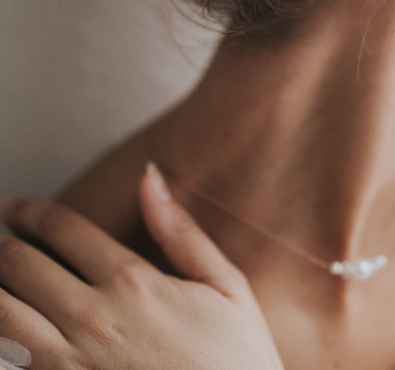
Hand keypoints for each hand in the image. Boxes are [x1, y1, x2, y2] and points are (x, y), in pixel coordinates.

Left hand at [0, 163, 284, 368]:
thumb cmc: (236, 367)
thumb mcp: (229, 290)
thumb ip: (183, 233)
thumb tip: (151, 177)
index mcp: (133, 283)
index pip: (60, 227)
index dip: (27, 210)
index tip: (14, 208)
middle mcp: (93, 320)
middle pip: (16, 264)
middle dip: (0, 244)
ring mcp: (68, 366)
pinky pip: (7, 365)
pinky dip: (1, 342)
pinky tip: (7, 336)